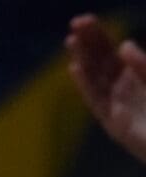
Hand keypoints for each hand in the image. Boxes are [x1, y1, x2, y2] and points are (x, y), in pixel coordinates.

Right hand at [67, 15, 145, 164]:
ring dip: (82, 59)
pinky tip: (75, 69)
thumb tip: (124, 44)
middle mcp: (121, 88)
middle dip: (87, 43)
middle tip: (74, 24)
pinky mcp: (113, 123)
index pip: (111, 51)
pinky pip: (96, 100)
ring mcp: (115, 105)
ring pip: (95, 78)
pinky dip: (85, 84)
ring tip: (71, 41)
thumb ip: (144, 65)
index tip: (84, 20)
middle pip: (99, 62)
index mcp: (134, 75)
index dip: (98, 35)